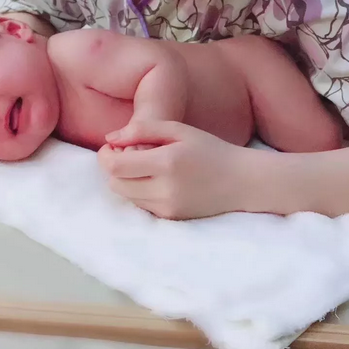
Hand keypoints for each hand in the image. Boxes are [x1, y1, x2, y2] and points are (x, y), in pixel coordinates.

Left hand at [99, 120, 254, 219]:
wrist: (242, 182)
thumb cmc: (210, 150)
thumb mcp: (179, 131)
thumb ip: (142, 129)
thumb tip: (110, 138)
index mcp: (166, 162)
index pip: (115, 166)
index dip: (105, 156)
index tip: (111, 147)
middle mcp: (165, 189)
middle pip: (115, 184)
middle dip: (114, 169)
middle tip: (125, 154)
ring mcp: (168, 207)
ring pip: (126, 197)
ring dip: (125, 181)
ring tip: (142, 167)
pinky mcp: (171, 218)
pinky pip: (141, 205)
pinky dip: (139, 193)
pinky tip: (155, 180)